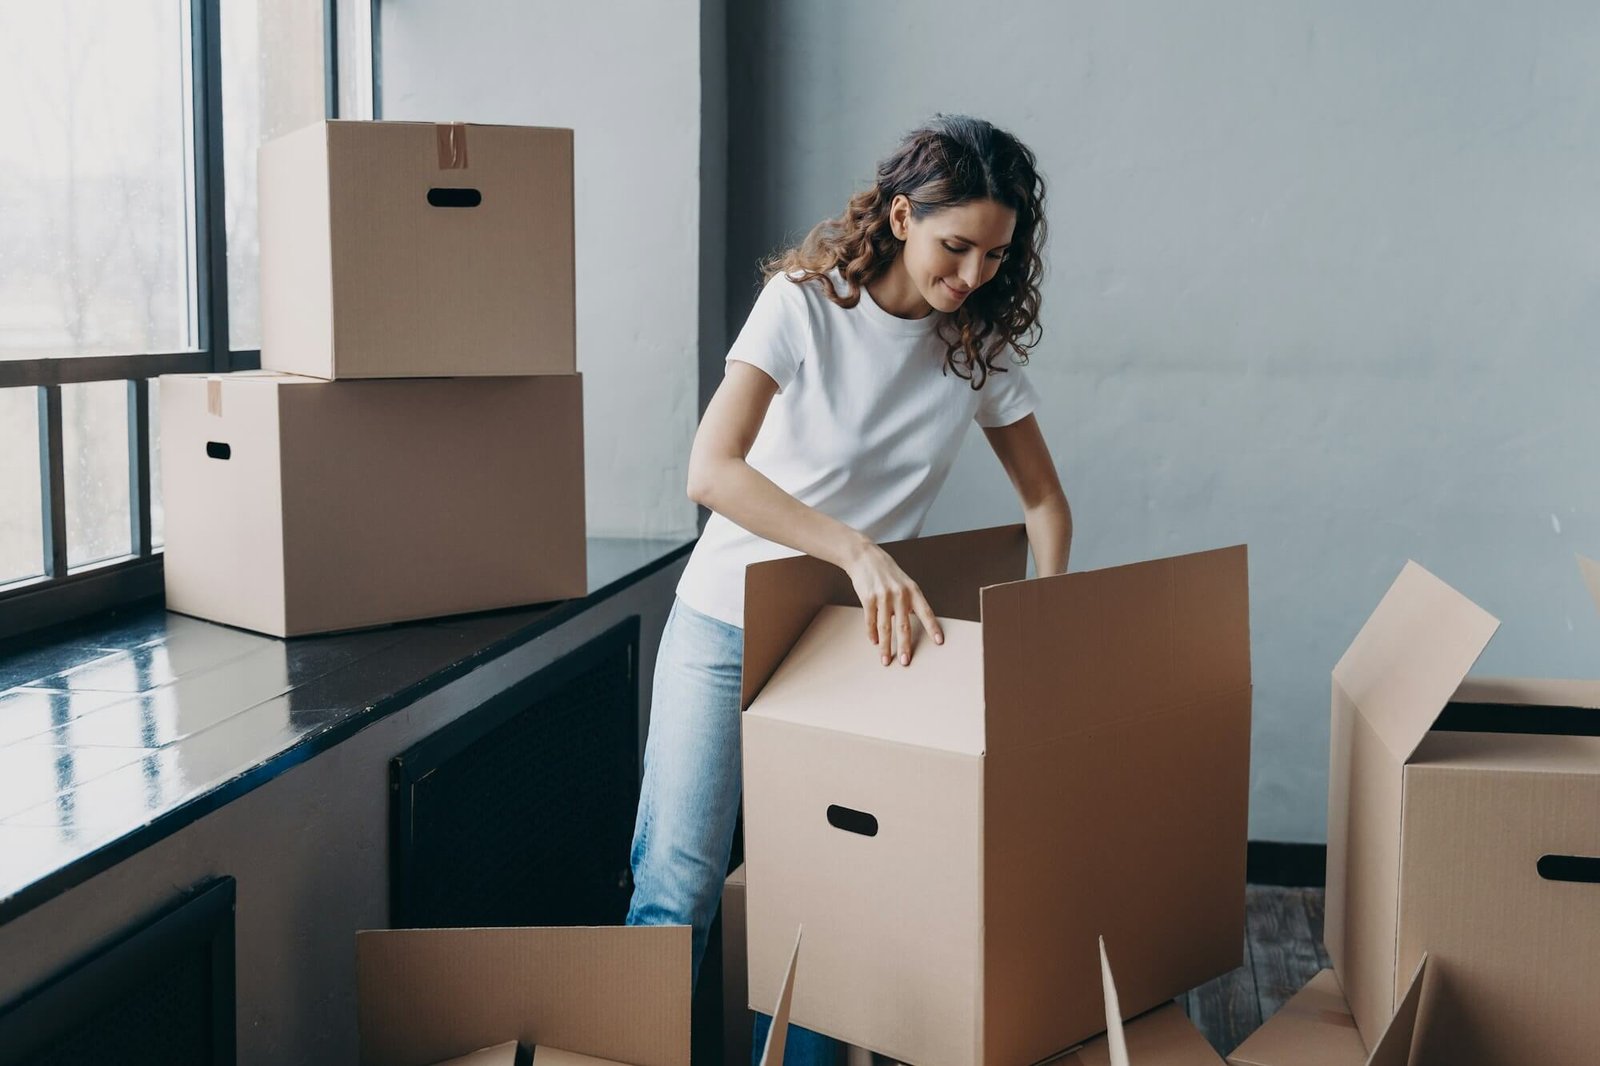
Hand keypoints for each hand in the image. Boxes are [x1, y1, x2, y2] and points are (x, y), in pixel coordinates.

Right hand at [843, 540, 944, 665]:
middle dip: (905, 646)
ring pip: (885, 627)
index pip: (926, 612)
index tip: (939, 642)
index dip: (933, 628)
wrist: (865, 557)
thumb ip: (910, 602)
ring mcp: (883, 596)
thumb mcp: (905, 583)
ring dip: (886, 646)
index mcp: (913, 590)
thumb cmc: (887, 572)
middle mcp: (899, 594)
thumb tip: (912, 623)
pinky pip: (870, 621)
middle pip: (903, 625)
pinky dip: (872, 634)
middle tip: (906, 662)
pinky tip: (874, 642)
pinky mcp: (868, 598)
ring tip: (886, 660)